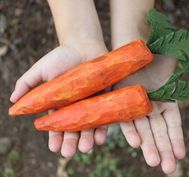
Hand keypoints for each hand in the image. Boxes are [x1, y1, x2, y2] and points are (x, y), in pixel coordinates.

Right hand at [10, 41, 107, 156]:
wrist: (84, 46)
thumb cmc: (61, 57)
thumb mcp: (41, 70)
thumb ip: (27, 85)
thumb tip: (13, 103)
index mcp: (58, 105)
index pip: (55, 126)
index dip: (54, 137)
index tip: (54, 148)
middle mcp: (74, 108)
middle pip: (72, 130)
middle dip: (70, 142)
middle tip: (69, 152)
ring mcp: (90, 105)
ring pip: (88, 127)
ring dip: (87, 139)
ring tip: (85, 148)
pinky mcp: (104, 100)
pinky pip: (104, 117)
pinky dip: (102, 128)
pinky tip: (100, 138)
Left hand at [116, 55, 188, 172]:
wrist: (134, 50)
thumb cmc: (157, 55)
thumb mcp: (180, 60)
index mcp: (166, 102)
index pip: (173, 125)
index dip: (176, 139)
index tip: (181, 155)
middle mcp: (152, 108)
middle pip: (159, 132)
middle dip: (163, 150)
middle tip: (168, 168)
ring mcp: (137, 107)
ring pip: (143, 130)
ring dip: (148, 146)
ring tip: (153, 162)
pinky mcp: (122, 102)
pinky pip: (126, 119)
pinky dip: (130, 131)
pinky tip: (136, 143)